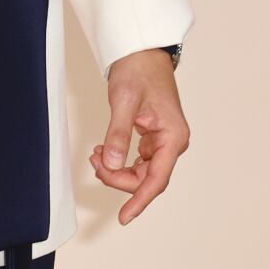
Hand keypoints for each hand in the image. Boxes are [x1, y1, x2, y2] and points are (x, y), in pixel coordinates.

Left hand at [88, 46, 189, 224]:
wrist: (141, 52)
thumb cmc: (139, 71)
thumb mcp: (124, 102)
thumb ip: (118, 134)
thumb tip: (112, 164)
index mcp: (173, 136)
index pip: (157, 179)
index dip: (139, 200)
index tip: (124, 216)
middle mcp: (172, 142)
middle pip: (147, 178)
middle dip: (119, 178)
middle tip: (96, 164)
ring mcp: (164, 141)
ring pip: (141, 171)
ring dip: (117, 170)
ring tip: (97, 155)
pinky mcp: (154, 137)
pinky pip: (138, 160)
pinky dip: (119, 160)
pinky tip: (104, 152)